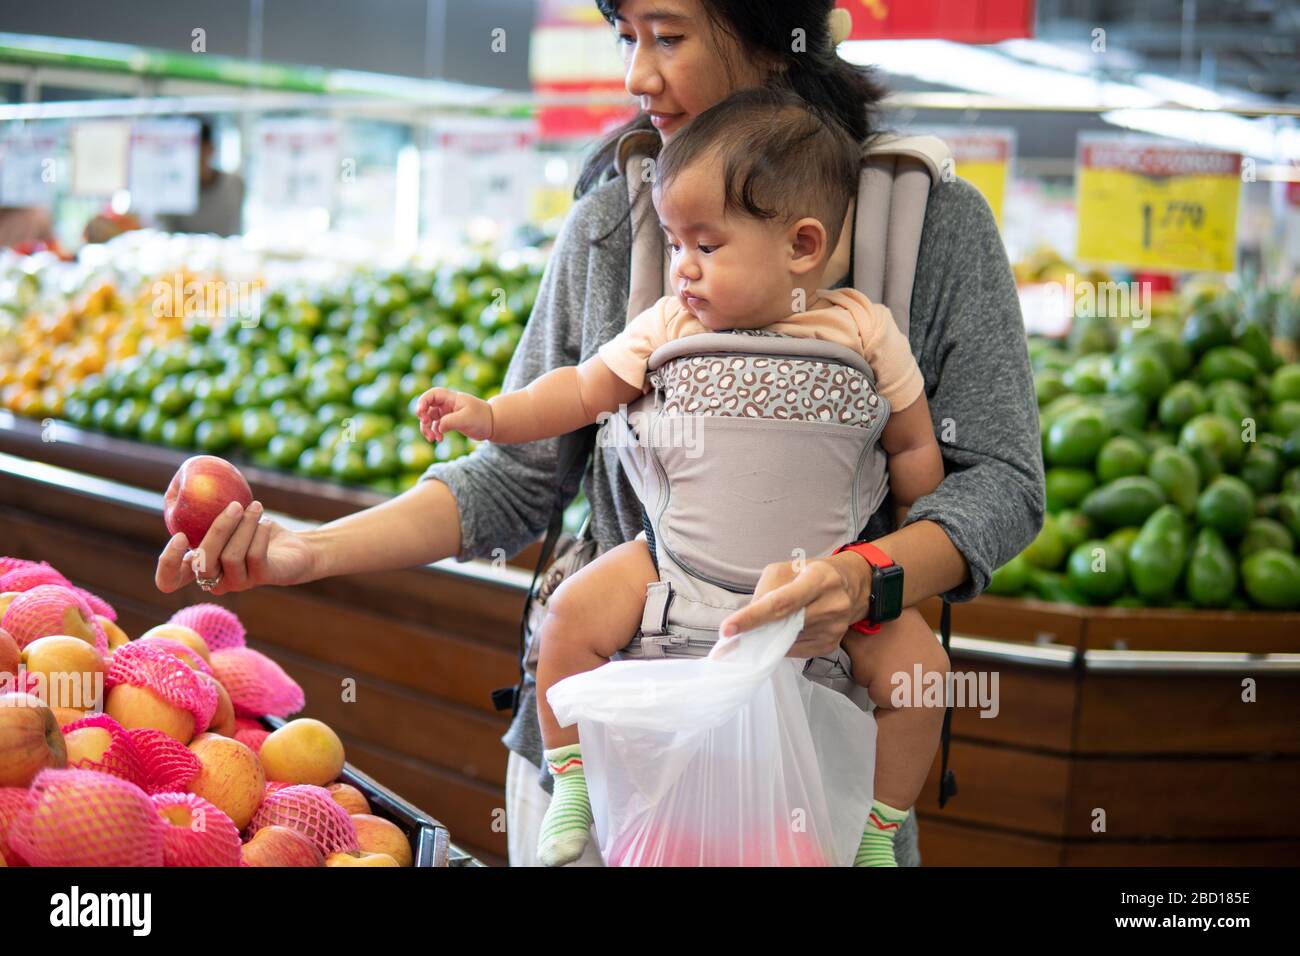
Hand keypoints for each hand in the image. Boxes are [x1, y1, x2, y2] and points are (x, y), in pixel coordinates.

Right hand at [155, 500, 314, 594]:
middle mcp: (214, 580)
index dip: (168, 563)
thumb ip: (206, 509)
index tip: (179, 536)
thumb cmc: (254, 529)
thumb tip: (182, 482)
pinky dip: (260, 533)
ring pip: (230, 557)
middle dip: (218, 530)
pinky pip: (255, 556)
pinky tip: (266, 521)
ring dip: (244, 526)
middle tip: (234, 505)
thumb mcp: (228, 517)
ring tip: (256, 507)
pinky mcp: (261, 578)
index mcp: (198, 567)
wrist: (294, 548)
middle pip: (203, 564)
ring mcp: (237, 582)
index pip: (169, 580)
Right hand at [416, 386, 493, 441]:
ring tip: (432, 439)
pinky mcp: (450, 422)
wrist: (493, 424)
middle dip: (423, 417)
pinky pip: (437, 426)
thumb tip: (438, 428)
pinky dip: (435, 433)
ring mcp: (448, 413)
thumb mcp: (466, 419)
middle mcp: (448, 404)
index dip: (423, 402)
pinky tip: (439, 440)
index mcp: (452, 398)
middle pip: (428, 407)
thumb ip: (449, 422)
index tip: (420, 413)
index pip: (432, 395)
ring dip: (427, 428)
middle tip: (426, 425)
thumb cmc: (482, 418)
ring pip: (430, 418)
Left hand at [717, 554, 867, 658]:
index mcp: (819, 578)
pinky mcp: (831, 644)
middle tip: (731, 638)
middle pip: (784, 625)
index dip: (753, 617)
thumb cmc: (813, 573)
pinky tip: (785, 631)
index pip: (781, 602)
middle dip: (755, 631)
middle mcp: (832, 604)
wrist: (853, 585)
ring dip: (769, 637)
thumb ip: (766, 590)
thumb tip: (746, 619)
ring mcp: (834, 628)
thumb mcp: (789, 568)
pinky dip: (783, 644)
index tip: (729, 628)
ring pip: (787, 640)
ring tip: (766, 625)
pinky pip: (796, 650)